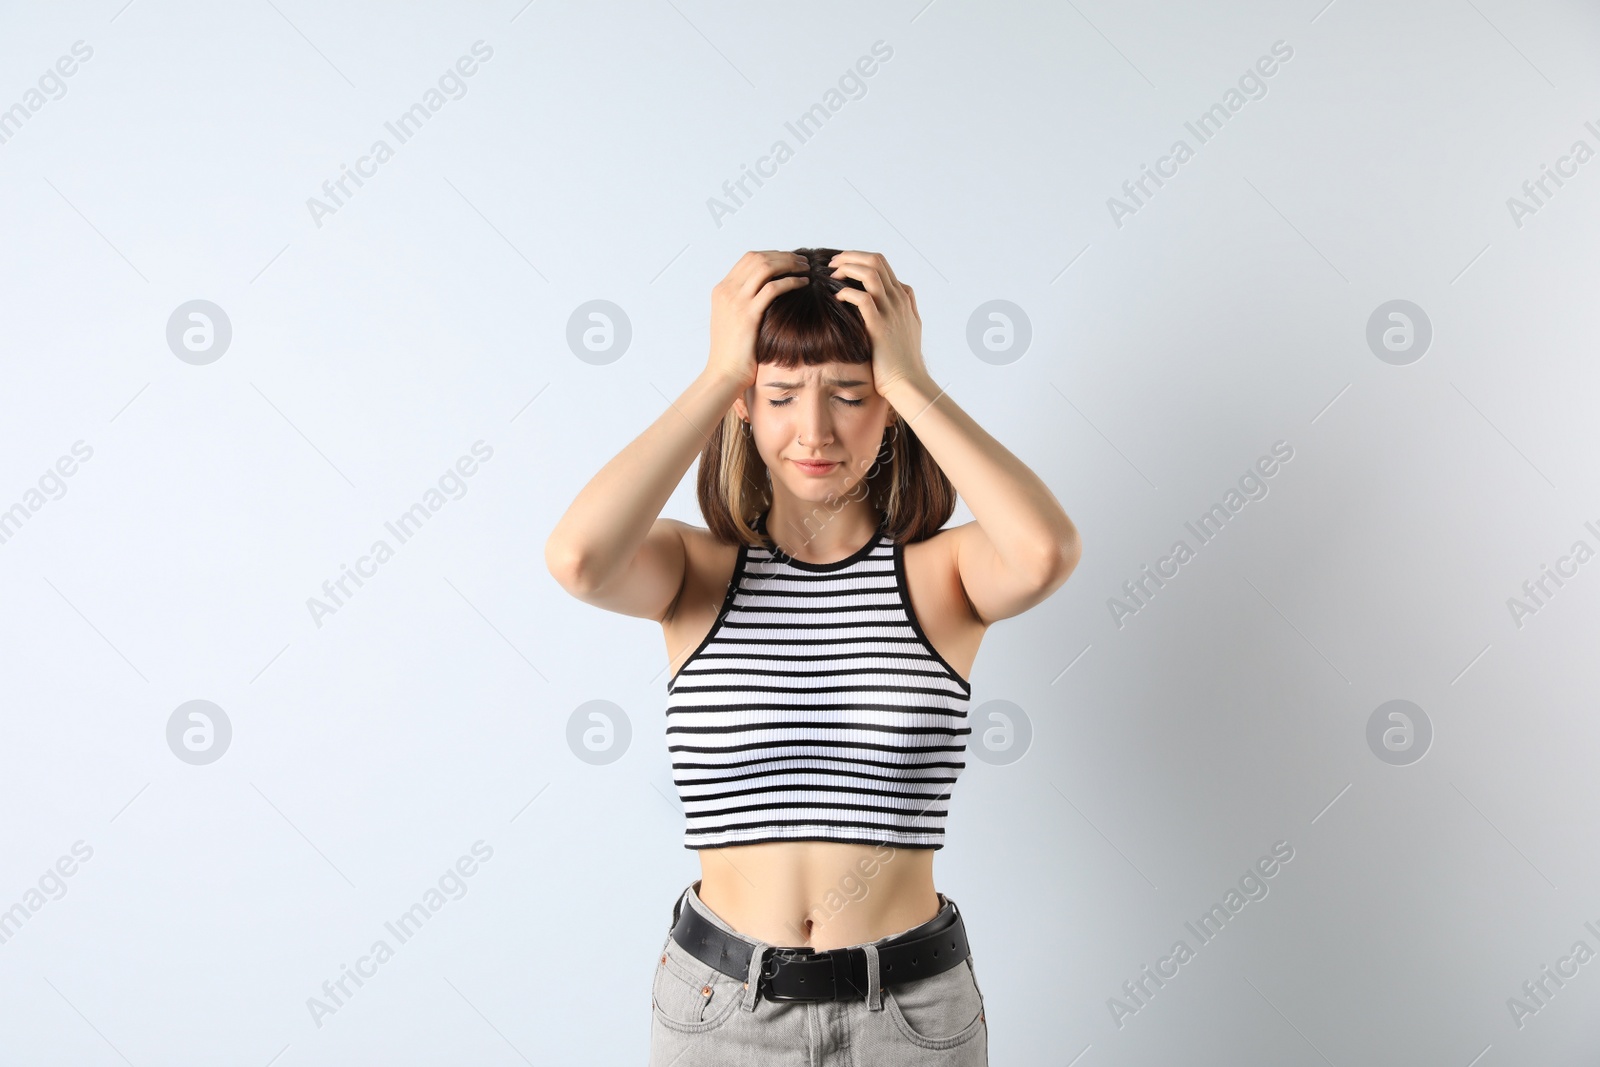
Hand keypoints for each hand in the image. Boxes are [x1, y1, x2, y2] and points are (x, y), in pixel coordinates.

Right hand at [705, 250, 810, 390]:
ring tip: (805, 268)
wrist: (724, 374)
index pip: (748, 259)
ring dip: (788, 264)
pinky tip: (803, 283)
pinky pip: (773, 288)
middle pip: (757, 258)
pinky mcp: (748, 315)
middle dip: (783, 256)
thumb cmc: (733, 353)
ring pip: (765, 267)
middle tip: (801, 261)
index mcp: (722, 290)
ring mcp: (736, 301)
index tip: (789, 260)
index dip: (772, 255)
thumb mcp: (733, 320)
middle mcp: (727, 291)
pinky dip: (790, 281)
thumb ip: (744, 302)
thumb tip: (766, 292)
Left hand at [827, 251, 926, 395]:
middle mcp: (898, 299)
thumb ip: (906, 305)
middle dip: (849, 257)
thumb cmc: (904, 360)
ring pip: (870, 273)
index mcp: (903, 297)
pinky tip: (836, 298)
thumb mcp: (911, 326)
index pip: (881, 262)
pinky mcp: (880, 326)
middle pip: (875, 261)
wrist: (908, 382)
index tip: (841, 264)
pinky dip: (846, 293)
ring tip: (831, 276)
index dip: (858, 257)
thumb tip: (901, 291)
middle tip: (832, 264)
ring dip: (847, 269)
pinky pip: (862, 299)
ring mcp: (891, 311)